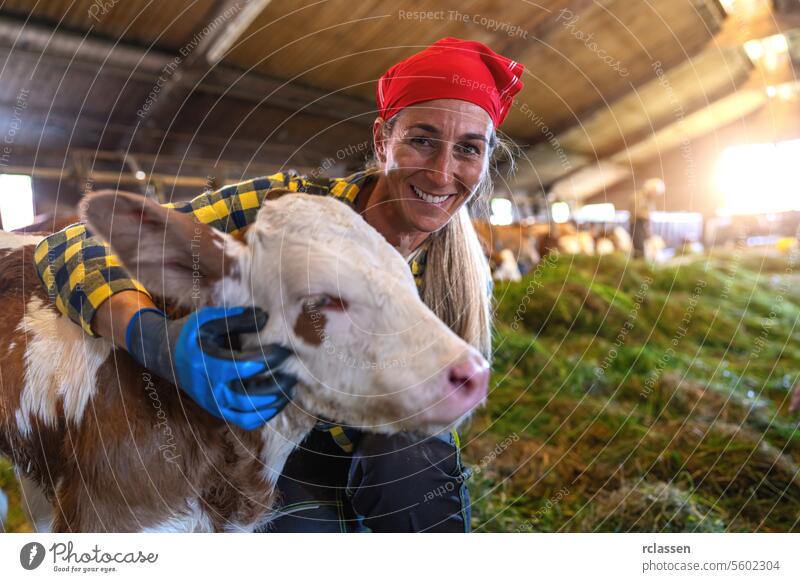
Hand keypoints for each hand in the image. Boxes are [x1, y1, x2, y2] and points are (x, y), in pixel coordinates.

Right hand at [126, 305, 296, 429]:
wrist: (166, 355)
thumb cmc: (191, 334)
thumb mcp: (208, 319)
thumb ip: (236, 318)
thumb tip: (265, 317)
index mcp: (207, 364)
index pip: (244, 367)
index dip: (268, 359)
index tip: (284, 350)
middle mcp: (210, 389)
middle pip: (249, 396)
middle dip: (276, 386)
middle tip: (292, 373)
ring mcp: (213, 403)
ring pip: (249, 414)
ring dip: (273, 403)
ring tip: (290, 387)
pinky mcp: (218, 410)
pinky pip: (244, 420)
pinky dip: (264, 414)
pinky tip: (277, 400)